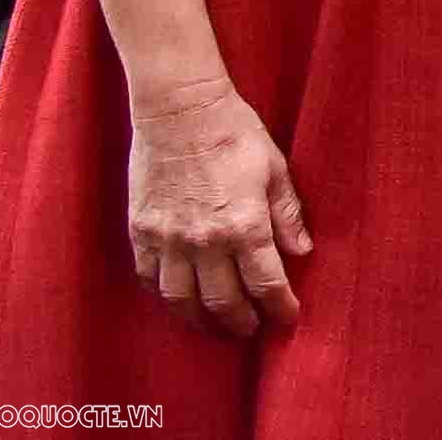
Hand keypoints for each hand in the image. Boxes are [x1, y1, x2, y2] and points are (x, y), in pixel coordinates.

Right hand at [125, 76, 308, 338]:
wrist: (179, 111)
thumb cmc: (234, 133)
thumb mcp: (275, 169)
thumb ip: (287, 214)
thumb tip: (302, 252)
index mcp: (244, 224)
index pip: (266, 283)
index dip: (279, 307)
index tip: (288, 318)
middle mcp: (204, 240)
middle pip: (223, 301)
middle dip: (241, 321)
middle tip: (252, 329)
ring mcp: (167, 239)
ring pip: (181, 300)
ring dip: (200, 319)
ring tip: (215, 325)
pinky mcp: (140, 232)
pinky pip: (149, 279)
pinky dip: (164, 296)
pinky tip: (178, 299)